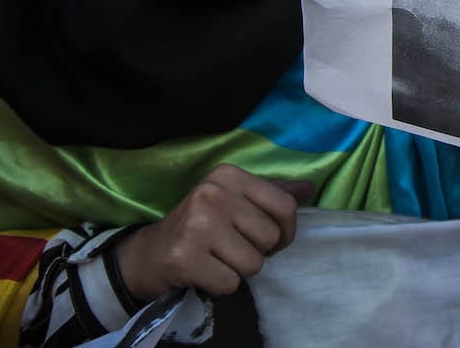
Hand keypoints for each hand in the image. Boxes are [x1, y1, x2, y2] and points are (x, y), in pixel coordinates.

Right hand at [115, 164, 313, 300]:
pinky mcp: (185, 257)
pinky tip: (203, 271)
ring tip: (216, 259)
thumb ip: (270, 195)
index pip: (285, 206)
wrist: (149, 254)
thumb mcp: (233, 201)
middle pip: (270, 238)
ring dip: (238, 270)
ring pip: (253, 263)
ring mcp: (197, 224)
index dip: (285, 231)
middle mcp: (213, 193)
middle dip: (257, 252)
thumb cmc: (200, 226)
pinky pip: (231, 283)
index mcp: (228, 175)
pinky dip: (221, 285)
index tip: (268, 239)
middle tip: (231, 248)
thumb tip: (310, 187)